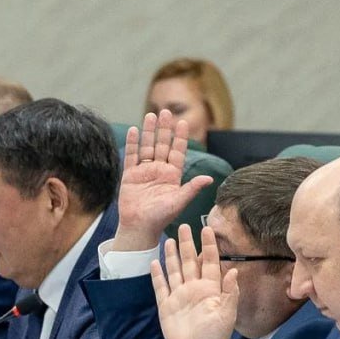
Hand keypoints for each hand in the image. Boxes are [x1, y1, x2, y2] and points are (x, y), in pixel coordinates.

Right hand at [112, 111, 213, 251]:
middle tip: (166, 111)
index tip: (183, 122)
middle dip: (164, 129)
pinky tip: (133, 130)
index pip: (178, 152)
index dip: (180, 137)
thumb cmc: (161, 218)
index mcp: (173, 175)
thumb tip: (209, 178)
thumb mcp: (179, 202)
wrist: (139, 227)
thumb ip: (192, 188)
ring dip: (149, 132)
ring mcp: (144, 172)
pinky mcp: (130, 175)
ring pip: (147, 147)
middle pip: (162, 145)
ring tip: (151, 115)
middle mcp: (159, 170)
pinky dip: (132, 143)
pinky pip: (131, 156)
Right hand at [151, 223, 239, 338]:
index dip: (209, 246)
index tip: (207, 229)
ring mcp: (179, 297)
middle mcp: (194, 289)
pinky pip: (161, 287)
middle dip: (188, 244)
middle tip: (185, 226)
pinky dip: (157, 275)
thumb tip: (233, 271)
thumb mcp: (227, 315)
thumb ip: (230, 292)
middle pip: (190, 261)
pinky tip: (154, 262)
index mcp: (211, 290)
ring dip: (172, 255)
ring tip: (170, 240)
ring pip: (175, 270)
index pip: (210, 262)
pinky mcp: (167, 306)